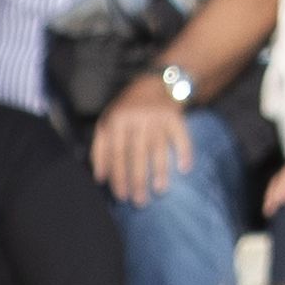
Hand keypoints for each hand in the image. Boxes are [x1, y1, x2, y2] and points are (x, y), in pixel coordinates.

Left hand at [91, 74, 192, 205]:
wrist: (155, 83)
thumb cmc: (128, 110)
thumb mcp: (108, 122)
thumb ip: (100, 148)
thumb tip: (99, 178)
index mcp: (117, 120)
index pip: (116, 153)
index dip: (118, 176)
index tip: (121, 196)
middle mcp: (136, 117)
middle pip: (136, 153)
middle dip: (137, 179)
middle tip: (140, 201)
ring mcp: (157, 116)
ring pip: (158, 147)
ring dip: (159, 171)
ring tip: (160, 191)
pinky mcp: (175, 116)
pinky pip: (182, 136)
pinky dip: (185, 152)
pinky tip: (185, 169)